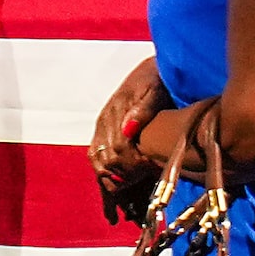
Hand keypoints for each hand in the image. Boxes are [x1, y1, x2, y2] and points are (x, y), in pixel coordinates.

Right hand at [89, 54, 168, 186]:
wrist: (151, 71)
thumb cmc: (158, 80)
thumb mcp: (155, 91)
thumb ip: (142, 110)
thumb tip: (128, 130)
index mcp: (114, 113)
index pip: (118, 149)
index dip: (134, 163)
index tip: (152, 168)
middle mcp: (103, 123)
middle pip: (106, 159)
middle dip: (125, 173)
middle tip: (146, 178)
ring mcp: (100, 128)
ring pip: (98, 161)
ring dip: (114, 176)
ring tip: (132, 184)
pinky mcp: (101, 132)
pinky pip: (96, 158)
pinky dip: (106, 173)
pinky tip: (120, 181)